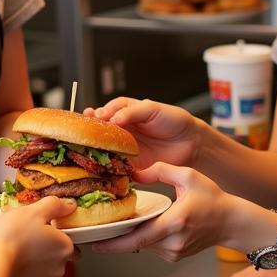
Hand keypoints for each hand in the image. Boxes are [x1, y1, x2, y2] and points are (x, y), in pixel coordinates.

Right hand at [0, 196, 77, 276]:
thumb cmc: (12, 237)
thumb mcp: (34, 210)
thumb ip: (55, 205)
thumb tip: (69, 205)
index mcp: (65, 246)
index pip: (70, 239)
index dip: (57, 232)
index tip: (44, 228)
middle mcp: (60, 266)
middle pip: (59, 254)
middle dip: (48, 247)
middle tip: (31, 236)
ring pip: (47, 267)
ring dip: (38, 260)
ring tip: (21, 248)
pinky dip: (27, 271)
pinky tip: (16, 261)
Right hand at [84, 97, 201, 169]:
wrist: (191, 142)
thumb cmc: (173, 120)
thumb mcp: (152, 108)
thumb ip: (131, 111)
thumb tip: (112, 118)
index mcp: (127, 113)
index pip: (106, 112)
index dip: (97, 114)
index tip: (92, 116)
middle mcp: (124, 131)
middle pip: (101, 131)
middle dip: (91, 131)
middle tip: (85, 131)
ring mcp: (127, 148)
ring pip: (106, 149)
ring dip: (96, 150)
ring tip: (88, 148)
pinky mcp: (133, 164)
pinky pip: (117, 166)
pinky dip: (109, 167)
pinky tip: (102, 165)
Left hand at [91, 162, 234, 260]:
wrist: (232, 222)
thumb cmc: (213, 198)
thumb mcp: (188, 175)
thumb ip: (160, 171)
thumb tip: (135, 173)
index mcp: (174, 222)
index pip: (137, 239)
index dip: (114, 243)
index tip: (95, 242)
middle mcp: (173, 242)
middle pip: (135, 244)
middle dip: (114, 239)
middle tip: (94, 233)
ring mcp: (174, 252)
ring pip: (143, 246)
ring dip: (130, 237)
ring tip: (115, 225)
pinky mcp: (175, 255)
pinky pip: (153, 247)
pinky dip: (144, 238)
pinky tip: (139, 227)